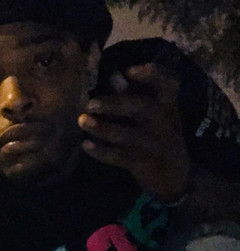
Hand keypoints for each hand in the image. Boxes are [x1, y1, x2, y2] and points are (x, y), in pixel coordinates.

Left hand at [78, 63, 190, 201]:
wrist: (174, 175)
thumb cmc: (159, 136)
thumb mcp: (155, 115)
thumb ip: (134, 95)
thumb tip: (115, 76)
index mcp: (169, 104)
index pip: (169, 83)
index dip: (152, 74)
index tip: (129, 70)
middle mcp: (163, 121)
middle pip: (139, 107)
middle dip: (113, 103)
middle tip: (89, 103)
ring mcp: (152, 144)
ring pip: (125, 134)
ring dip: (101, 127)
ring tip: (82, 121)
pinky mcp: (141, 163)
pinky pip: (118, 156)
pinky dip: (101, 151)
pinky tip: (85, 145)